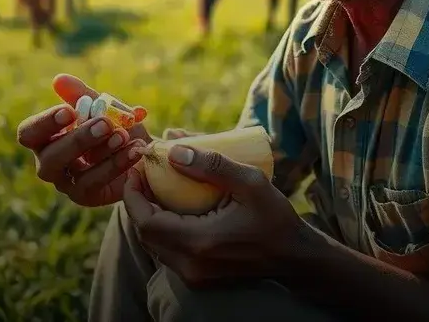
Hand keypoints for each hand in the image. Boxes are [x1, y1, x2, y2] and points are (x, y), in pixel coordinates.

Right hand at [16, 74, 150, 206]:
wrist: (143, 151)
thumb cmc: (114, 126)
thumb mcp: (103, 107)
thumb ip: (83, 95)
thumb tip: (59, 80)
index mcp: (46, 137)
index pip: (29, 133)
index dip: (45, 123)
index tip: (69, 111)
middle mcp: (50, 162)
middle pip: (49, 158)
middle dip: (77, 140)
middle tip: (105, 124)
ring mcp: (67, 183)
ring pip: (74, 176)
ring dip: (102, 153)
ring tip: (123, 135)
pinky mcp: (87, 196)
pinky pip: (97, 184)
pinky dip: (116, 165)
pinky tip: (134, 150)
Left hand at [123, 141, 303, 287]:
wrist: (294, 258)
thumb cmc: (276, 218)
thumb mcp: (250, 182)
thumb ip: (212, 165)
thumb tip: (173, 151)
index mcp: (199, 242)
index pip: (146, 221)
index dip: (133, 194)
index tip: (136, 169)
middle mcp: (190, 264)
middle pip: (145, 234)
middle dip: (138, 202)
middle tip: (144, 175)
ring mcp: (193, 275)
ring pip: (154, 245)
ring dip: (149, 216)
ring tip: (155, 187)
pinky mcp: (198, 277)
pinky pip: (168, 251)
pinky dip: (163, 229)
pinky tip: (171, 208)